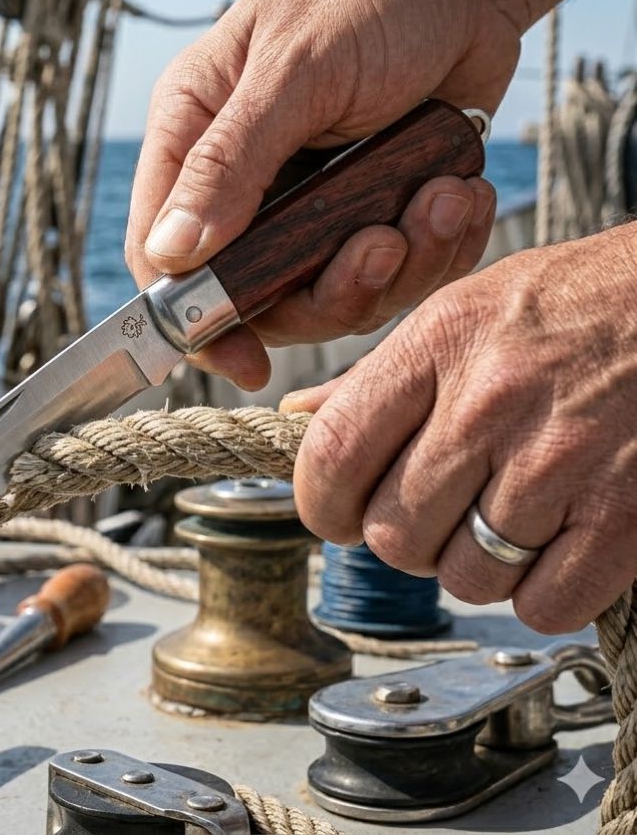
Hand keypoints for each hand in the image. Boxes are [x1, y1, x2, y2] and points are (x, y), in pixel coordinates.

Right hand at [126, 0, 515, 388]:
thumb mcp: (292, 71)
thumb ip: (230, 163)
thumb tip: (172, 254)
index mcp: (193, 137)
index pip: (161, 251)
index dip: (193, 316)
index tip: (243, 358)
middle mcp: (243, 183)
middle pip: (255, 293)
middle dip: (327, 289)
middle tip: (379, 247)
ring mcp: (308, 205)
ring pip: (331, 292)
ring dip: (394, 264)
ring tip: (440, 199)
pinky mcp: (369, 213)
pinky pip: (393, 272)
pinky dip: (433, 248)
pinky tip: (458, 196)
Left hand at [282, 224, 636, 633]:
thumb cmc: (576, 302)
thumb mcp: (466, 309)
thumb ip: (381, 374)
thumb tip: (301, 416)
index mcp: (439, 344)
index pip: (332, 453)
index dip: (320, 503)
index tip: (337, 512)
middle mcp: (489, 402)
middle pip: (393, 534)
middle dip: (407, 538)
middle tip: (441, 510)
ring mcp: (560, 460)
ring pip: (465, 576)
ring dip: (477, 566)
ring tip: (507, 516)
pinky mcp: (625, 513)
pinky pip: (543, 604)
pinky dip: (543, 591)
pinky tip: (557, 543)